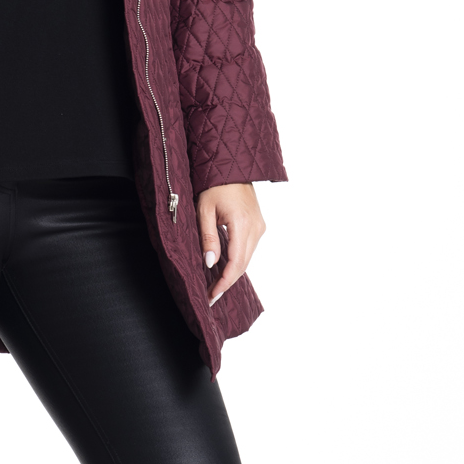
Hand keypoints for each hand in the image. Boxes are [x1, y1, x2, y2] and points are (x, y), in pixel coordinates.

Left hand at [197, 183, 265, 306]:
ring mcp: (259, 227)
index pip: (236, 262)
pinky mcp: (258, 226)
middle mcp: (256, 228)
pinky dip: (237, 261)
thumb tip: (210, 263)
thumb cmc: (214, 185)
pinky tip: (224, 268)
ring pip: (246, 258)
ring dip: (232, 273)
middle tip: (211, 296)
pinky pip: (248, 249)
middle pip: (243, 264)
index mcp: (242, 224)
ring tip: (214, 285)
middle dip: (227, 282)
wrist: (232, 166)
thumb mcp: (204, 210)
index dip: (224, 282)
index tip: (212, 295)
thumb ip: (208, 238)